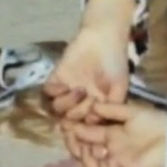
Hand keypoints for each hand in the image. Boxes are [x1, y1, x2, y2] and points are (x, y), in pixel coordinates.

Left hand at [43, 0, 135, 159]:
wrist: (104, 37)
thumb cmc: (115, 62)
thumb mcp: (120, 88)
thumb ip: (111, 107)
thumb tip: (95, 122)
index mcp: (95, 106)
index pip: (85, 125)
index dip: (85, 128)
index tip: (90, 123)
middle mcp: (78, 102)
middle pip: (69, 120)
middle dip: (78, 116)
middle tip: (89, 101)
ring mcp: (65, 91)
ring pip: (56, 110)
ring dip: (66, 105)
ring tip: (80, 90)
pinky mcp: (55, 78)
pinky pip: (46, 94)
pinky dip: (53, 94)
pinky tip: (65, 85)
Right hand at [68, 101, 166, 166]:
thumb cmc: (155, 121)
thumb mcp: (131, 111)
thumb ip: (111, 109)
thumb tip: (91, 105)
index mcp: (110, 133)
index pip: (87, 133)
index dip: (76, 130)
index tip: (66, 124)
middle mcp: (110, 148)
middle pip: (86, 151)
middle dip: (77, 146)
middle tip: (74, 139)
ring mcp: (118, 161)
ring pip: (94, 165)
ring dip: (88, 158)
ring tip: (91, 149)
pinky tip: (104, 160)